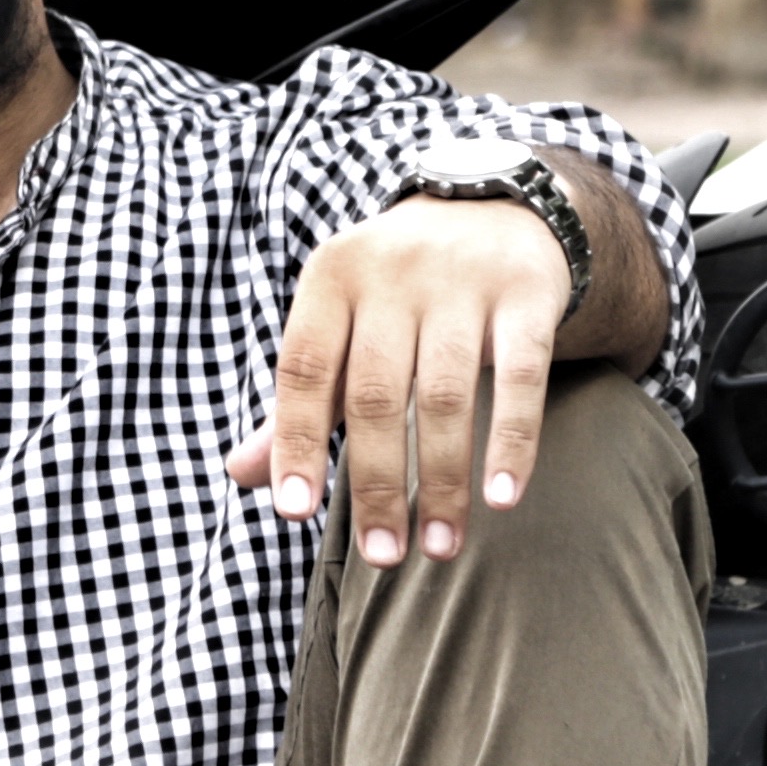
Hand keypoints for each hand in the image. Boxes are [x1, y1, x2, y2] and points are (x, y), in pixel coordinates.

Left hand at [227, 193, 574, 567]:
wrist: (495, 208)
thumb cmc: (399, 291)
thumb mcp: (341, 325)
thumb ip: (301, 401)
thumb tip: (239, 475)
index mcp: (332, 278)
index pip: (305, 370)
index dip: (298, 442)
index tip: (296, 514)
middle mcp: (392, 272)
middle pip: (376, 395)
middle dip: (376, 485)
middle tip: (383, 557)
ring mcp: (462, 280)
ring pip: (446, 396)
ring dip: (442, 482)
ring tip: (438, 547)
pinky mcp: (526, 294)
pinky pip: (522, 377)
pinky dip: (511, 442)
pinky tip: (501, 499)